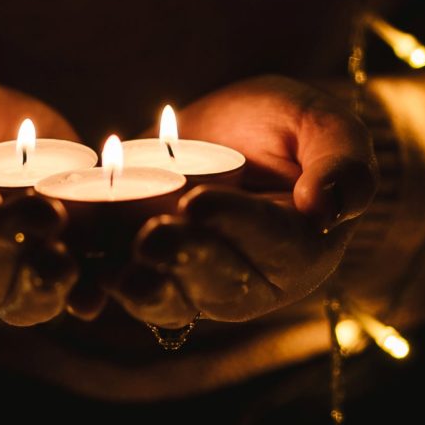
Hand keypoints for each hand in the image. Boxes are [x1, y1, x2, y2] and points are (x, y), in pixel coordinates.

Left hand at [112, 75, 376, 326]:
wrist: (235, 130)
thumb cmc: (291, 127)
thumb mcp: (323, 125)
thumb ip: (340, 162)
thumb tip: (333, 210)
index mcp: (303, 246)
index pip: (275, 245)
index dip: (235, 225)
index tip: (199, 202)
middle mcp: (254, 279)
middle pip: (221, 281)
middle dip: (184, 259)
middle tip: (152, 234)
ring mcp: (200, 283)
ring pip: (174, 298)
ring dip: (144, 288)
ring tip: (118, 272)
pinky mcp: (153, 273)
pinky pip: (130, 291)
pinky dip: (105, 291)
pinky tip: (83, 286)